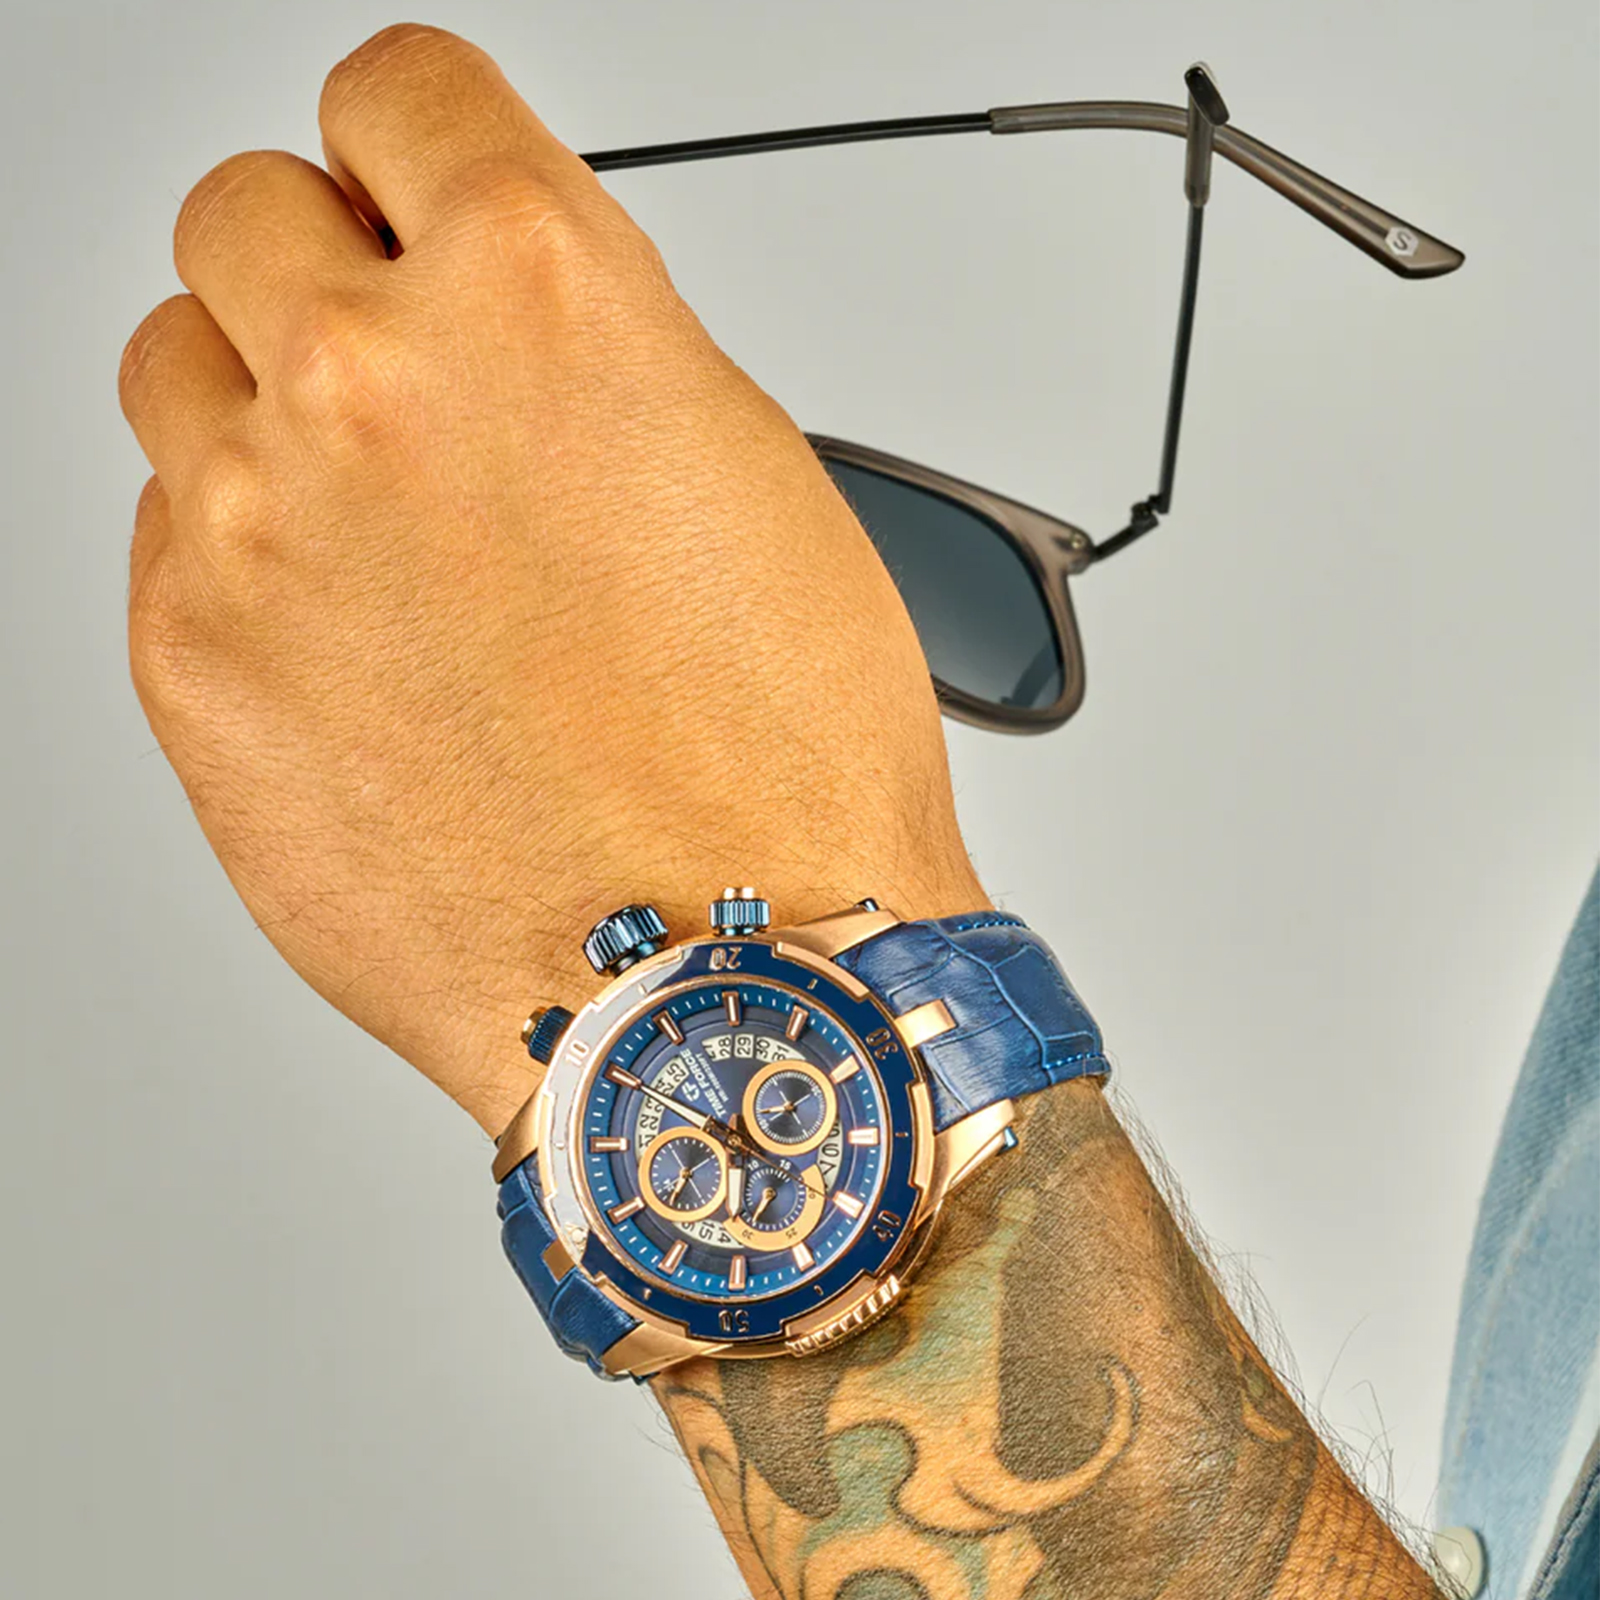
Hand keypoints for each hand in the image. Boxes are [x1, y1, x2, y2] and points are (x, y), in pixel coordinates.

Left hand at [118, 24, 986, 1133]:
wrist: (720, 978)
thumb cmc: (780, 767)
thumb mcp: (748, 476)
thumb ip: (590, 352)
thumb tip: (498, 324)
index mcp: (545, 294)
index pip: (400, 92)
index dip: (419, 143)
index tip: (416, 190)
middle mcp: (378, 383)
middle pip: (248, 214)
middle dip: (325, 274)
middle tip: (395, 373)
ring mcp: (260, 526)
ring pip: (176, 365)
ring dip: (261, 411)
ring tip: (372, 526)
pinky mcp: (192, 667)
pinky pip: (167, 538)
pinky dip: (246, 563)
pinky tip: (356, 647)